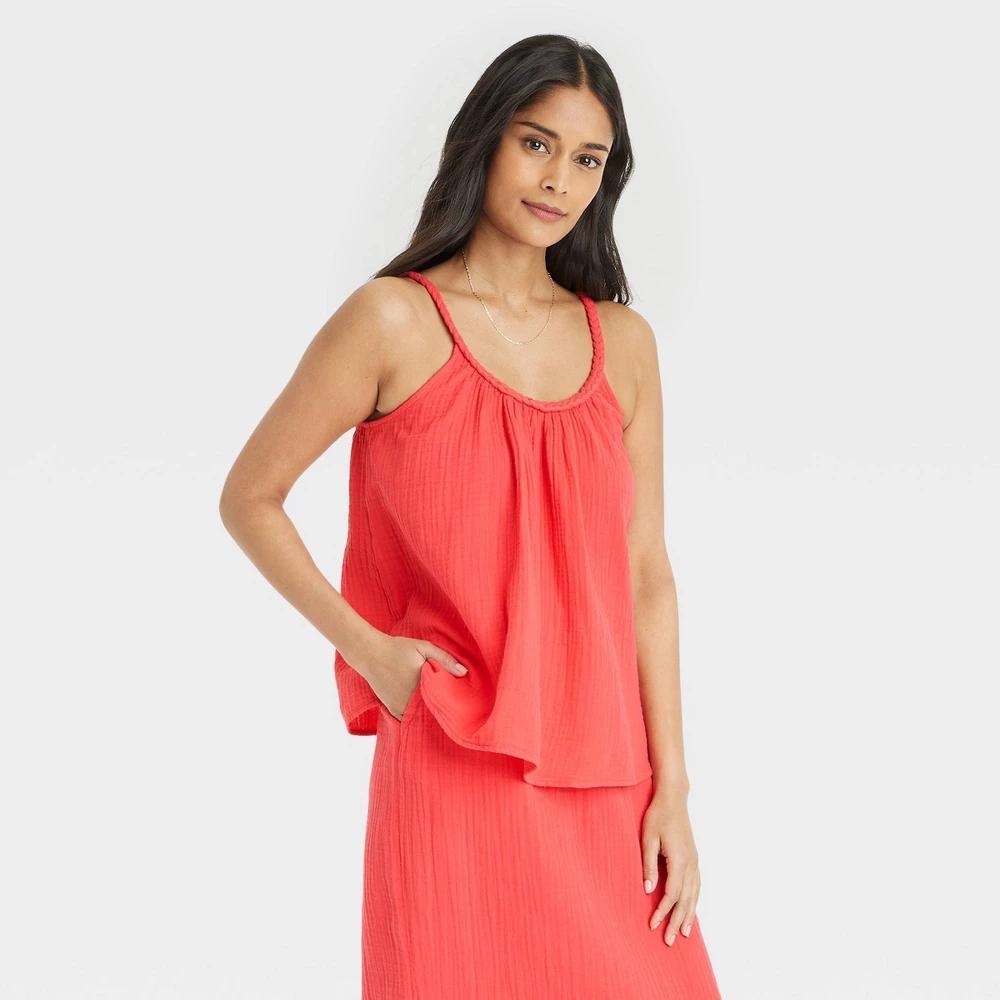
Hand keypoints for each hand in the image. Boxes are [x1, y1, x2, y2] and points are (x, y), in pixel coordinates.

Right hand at [368, 632, 467, 719]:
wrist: (370, 653)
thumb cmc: (398, 649)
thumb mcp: (424, 647)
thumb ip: (445, 659)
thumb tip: (464, 673)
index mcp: (422, 686)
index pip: (444, 702)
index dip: (454, 704)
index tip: (462, 704)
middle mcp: (410, 701)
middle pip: (433, 712)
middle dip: (443, 711)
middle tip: (455, 711)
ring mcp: (400, 707)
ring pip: (420, 718)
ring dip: (429, 715)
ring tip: (441, 713)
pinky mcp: (392, 709)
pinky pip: (408, 719)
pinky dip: (415, 717)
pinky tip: (423, 712)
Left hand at [641, 789, 700, 945]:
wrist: (673, 799)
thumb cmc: (657, 816)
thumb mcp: (647, 838)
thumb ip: (648, 864)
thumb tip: (648, 890)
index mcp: (679, 860)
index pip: (672, 893)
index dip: (663, 911)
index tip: (653, 925)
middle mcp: (690, 864)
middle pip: (685, 899)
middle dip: (677, 921)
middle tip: (669, 941)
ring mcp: (695, 861)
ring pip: (694, 895)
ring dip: (688, 915)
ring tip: (684, 934)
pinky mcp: (694, 859)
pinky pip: (697, 886)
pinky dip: (694, 902)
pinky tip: (692, 911)